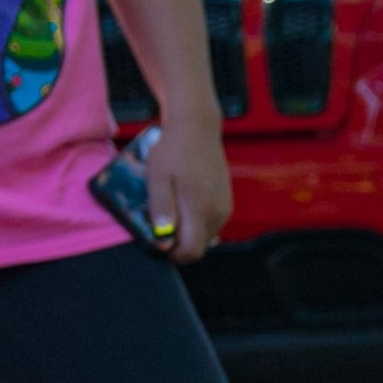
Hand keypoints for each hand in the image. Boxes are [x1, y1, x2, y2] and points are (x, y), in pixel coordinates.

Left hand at [147, 114, 234, 262]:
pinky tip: (182, 203)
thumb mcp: (157, 179)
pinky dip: (195, 222)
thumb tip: (162, 241)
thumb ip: (161, 210)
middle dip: (178, 244)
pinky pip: (210, 224)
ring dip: (187, 233)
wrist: (197, 129)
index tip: (156, 243)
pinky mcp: (226, 202)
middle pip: (198, 247)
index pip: (191, 252)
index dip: (172, 254)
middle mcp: (218, 212)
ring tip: (170, 211)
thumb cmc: (172, 150)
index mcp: (200, 208)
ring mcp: (224, 208)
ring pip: (205, 237)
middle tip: (159, 224)